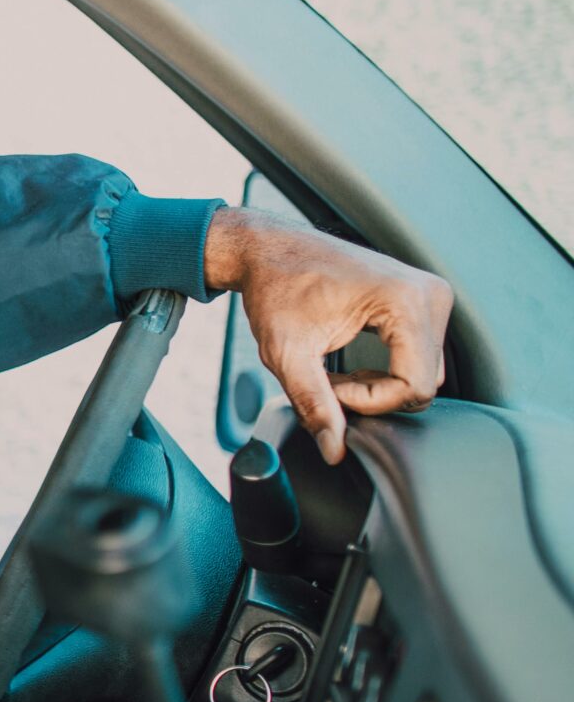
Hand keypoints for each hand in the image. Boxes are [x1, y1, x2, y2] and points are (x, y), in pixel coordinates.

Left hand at [207, 207, 453, 464]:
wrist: (270, 250)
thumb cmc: (276, 290)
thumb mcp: (286, 353)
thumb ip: (313, 404)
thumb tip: (334, 451)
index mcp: (407, 300)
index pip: (414, 387)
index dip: (369, 402)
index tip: (327, 388)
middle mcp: (431, 295)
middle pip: (423, 383)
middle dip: (374, 396)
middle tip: (326, 382)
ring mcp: (432, 296)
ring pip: (423, 374)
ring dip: (379, 387)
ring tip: (332, 372)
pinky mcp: (423, 302)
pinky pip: (419, 358)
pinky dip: (386, 372)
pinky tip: (350, 365)